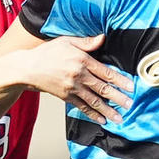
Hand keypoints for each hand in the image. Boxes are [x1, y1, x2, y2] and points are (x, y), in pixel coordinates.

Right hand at [9, 35, 133, 122]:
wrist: (28, 68)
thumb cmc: (48, 52)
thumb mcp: (67, 41)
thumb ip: (86, 42)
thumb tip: (103, 37)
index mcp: (82, 60)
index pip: (105, 72)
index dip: (120, 80)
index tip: (131, 86)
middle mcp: (79, 75)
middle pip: (103, 88)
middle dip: (118, 98)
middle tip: (130, 105)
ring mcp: (73, 88)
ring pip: (94, 101)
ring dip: (108, 110)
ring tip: (120, 118)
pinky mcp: (66, 97)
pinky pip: (83, 107)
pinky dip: (93, 115)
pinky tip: (102, 120)